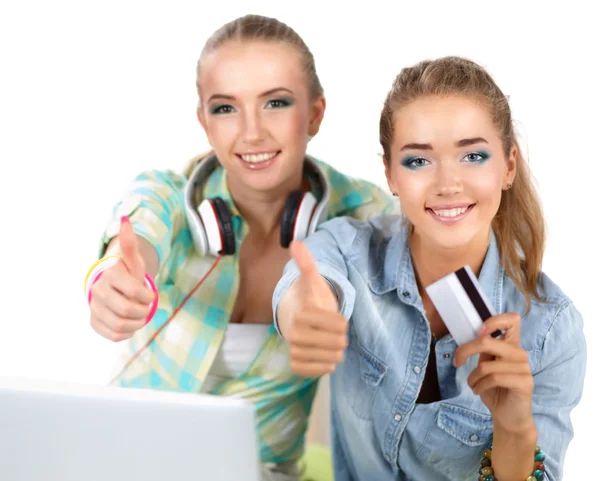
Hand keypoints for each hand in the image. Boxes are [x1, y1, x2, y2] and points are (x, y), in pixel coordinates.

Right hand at [89, 216, 154, 341]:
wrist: (113, 288)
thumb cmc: (128, 274)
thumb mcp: (134, 260)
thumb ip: (130, 243)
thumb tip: (125, 219)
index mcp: (111, 274)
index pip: (135, 291)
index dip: (147, 296)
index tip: (149, 295)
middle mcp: (98, 290)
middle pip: (127, 310)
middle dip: (142, 311)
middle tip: (145, 307)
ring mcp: (94, 307)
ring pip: (120, 325)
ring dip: (136, 323)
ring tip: (140, 316)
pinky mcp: (94, 322)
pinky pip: (113, 335)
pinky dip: (126, 332)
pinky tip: (129, 323)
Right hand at [286, 241, 347, 376]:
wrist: (294, 318)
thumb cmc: (310, 299)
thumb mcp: (312, 280)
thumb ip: (307, 263)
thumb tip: (296, 243)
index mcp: (303, 314)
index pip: (340, 324)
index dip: (341, 320)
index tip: (330, 314)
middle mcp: (296, 334)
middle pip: (339, 343)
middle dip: (339, 336)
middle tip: (329, 329)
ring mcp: (295, 351)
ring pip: (333, 358)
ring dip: (335, 350)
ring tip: (326, 340)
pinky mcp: (297, 366)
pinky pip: (322, 371)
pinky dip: (327, 364)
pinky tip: (322, 354)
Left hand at [454, 313, 534, 432]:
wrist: (508, 416)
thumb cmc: (494, 388)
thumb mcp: (485, 365)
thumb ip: (483, 350)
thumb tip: (473, 337)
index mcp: (511, 345)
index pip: (512, 320)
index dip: (494, 320)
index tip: (479, 331)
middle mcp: (520, 353)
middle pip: (488, 341)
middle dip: (466, 351)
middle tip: (457, 362)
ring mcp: (524, 368)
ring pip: (487, 365)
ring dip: (473, 376)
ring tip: (472, 384)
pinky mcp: (525, 383)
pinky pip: (494, 378)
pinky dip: (480, 385)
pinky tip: (478, 390)